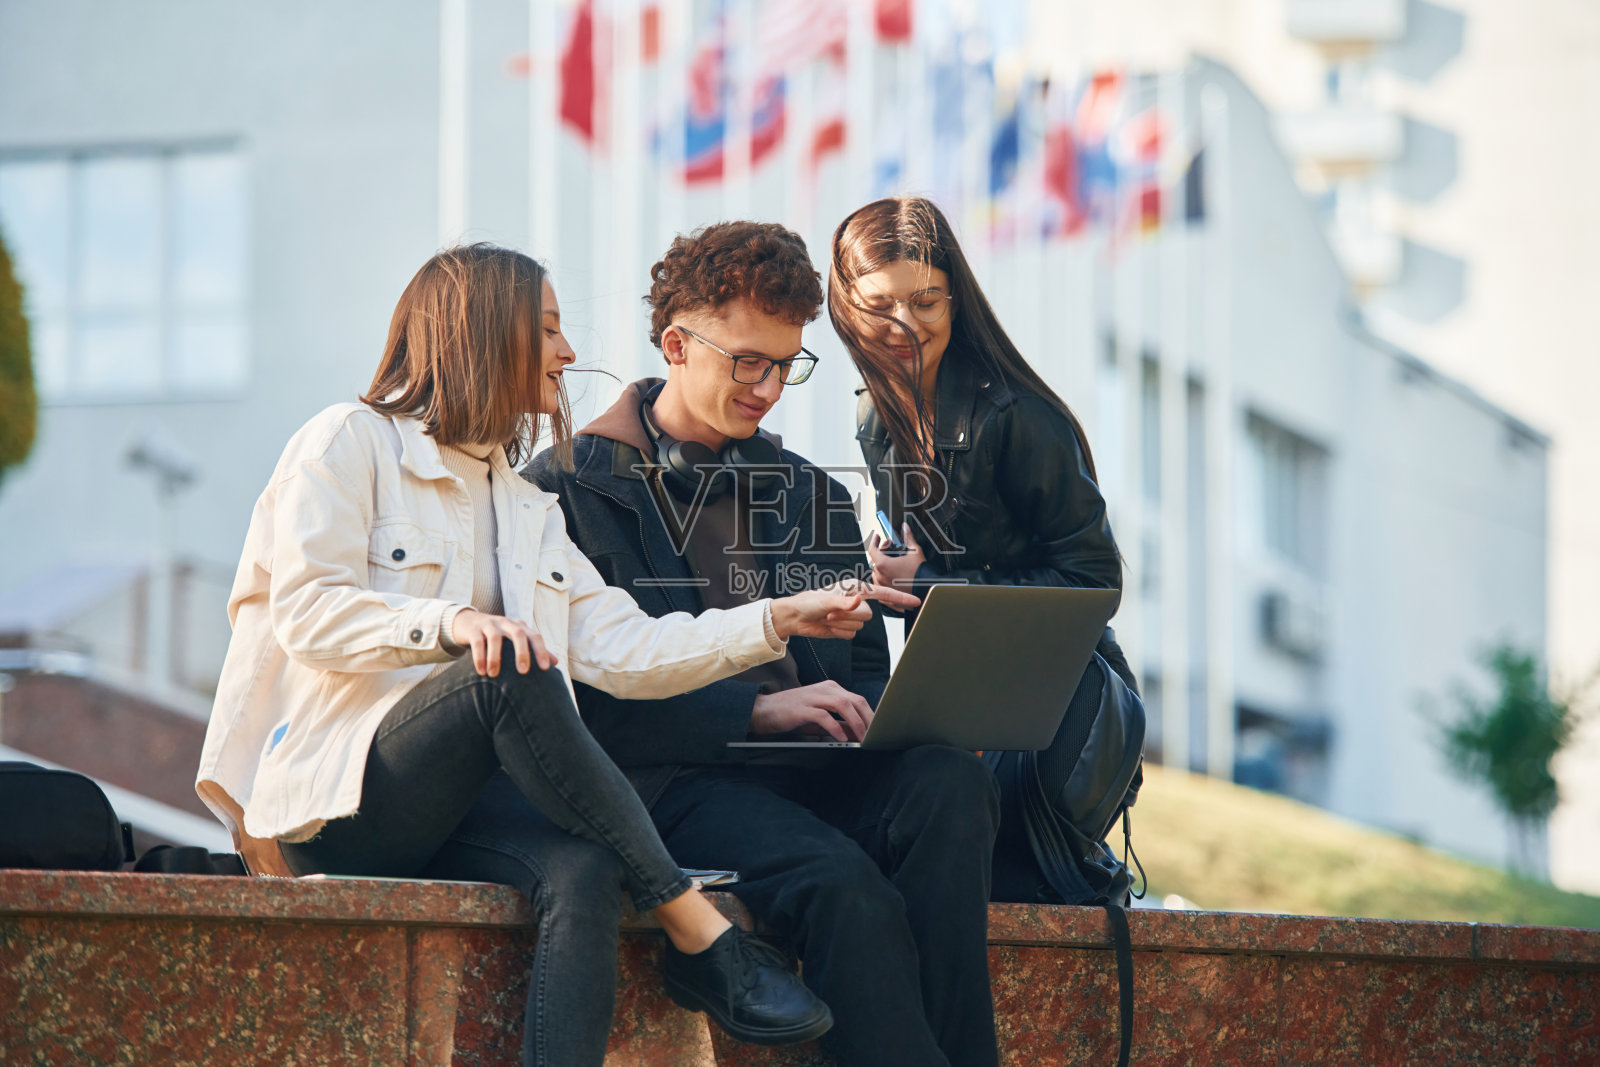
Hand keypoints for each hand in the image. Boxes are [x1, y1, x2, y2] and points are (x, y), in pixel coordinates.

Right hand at [450, 609, 558, 675]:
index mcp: (520, 627)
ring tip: (493, 675)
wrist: (469, 621)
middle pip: (518, 634)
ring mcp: (490, 624)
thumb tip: (555, 663)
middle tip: (523, 672)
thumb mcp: (516, 639)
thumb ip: (534, 649)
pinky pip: (477, 642)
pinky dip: (479, 657)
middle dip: (522, 653)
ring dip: (495, 657)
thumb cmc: (499, 635)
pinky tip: (481, 671)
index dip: (542, 651)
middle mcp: (507, 623)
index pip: (535, 636)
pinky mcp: (474, 629)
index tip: (545, 669)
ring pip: (495, 638)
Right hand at [750, 681, 873, 741]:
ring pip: (843, 705)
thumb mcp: (819, 718)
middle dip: (868, 719)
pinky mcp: (802, 708)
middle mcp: (825, 689)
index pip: (858, 699)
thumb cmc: (792, 714)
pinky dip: (835, 728)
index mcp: (831, 688)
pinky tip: (841, 739)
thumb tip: (857, 734)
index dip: (870, 715)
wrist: (763, 711)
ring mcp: (813, 696)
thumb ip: (838, 723)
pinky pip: (824, 716)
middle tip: (874, 736)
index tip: (877, 731)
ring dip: (855, 723)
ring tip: (861, 738)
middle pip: (855, 700)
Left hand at [769, 580, 921, 639]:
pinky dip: (838, 632)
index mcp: (856, 589)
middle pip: (868, 616)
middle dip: (848, 616)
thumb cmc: (809, 602)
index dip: (900, 597)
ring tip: (828, 618)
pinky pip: (851, 635)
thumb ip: (844, 602)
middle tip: (831, 612)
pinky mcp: (846, 628)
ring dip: (841, 624)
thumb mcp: (826, 600)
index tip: (916, 601)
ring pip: (859, 627)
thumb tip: (859, 601)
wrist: (797, 617)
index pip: (883, 594)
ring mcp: (852, 616)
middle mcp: (857, 602)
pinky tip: (829, 626)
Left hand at [866, 522, 925, 592]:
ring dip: (882, 566)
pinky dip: (885, 580)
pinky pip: (882, 586)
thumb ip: (908, 537)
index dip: (875, 541)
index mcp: (883, 564)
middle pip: (875, 561)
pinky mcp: (888, 597)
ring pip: (877, 574)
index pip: (872, 549)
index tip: (878, 537)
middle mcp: (880, 576)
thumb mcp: (915, 551)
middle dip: (882, 552)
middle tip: (891, 548)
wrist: (929, 591)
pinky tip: (893, 576)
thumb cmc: (921, 573)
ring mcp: (884, 587)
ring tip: (892, 563)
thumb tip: (905, 528)